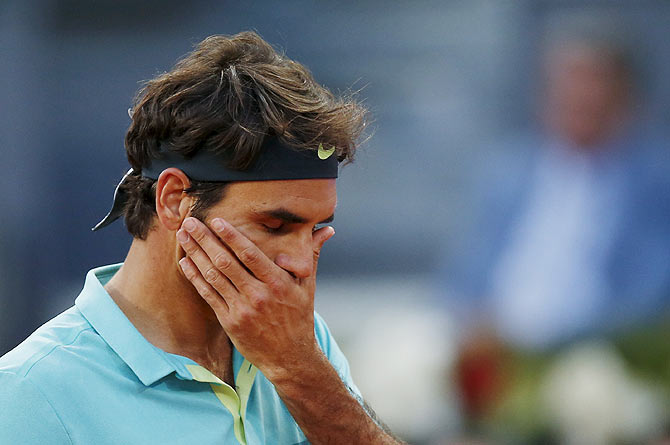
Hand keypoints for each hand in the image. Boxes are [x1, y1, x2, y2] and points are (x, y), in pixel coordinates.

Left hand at [176, 216, 333, 377]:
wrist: (290, 357)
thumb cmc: (299, 317)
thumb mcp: (308, 285)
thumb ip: (310, 254)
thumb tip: (327, 229)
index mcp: (278, 283)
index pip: (250, 254)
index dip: (232, 236)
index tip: (217, 220)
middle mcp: (259, 295)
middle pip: (226, 262)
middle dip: (205, 239)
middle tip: (190, 221)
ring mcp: (242, 309)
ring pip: (214, 276)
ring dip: (196, 254)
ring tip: (183, 236)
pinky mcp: (230, 322)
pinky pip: (209, 295)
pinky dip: (195, 277)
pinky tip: (186, 262)